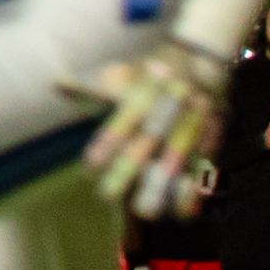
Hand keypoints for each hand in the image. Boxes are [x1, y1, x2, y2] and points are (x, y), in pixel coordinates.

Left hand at [81, 38, 224, 222]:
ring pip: (177, 156)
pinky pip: (205, 163)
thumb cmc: (150, 72)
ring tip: (145, 213)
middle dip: (128, 171)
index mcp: (144, 91)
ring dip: (162, 186)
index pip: (123, 120)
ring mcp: (193, 120)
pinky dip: (195, 188)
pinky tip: (183, 212)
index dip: (107, 144)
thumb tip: (56, 84)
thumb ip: (92, 87)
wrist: (202, 56)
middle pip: (147, 142)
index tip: (89, 169)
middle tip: (106, 198)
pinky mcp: (213, 135)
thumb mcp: (123, 72)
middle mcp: (169, 105)